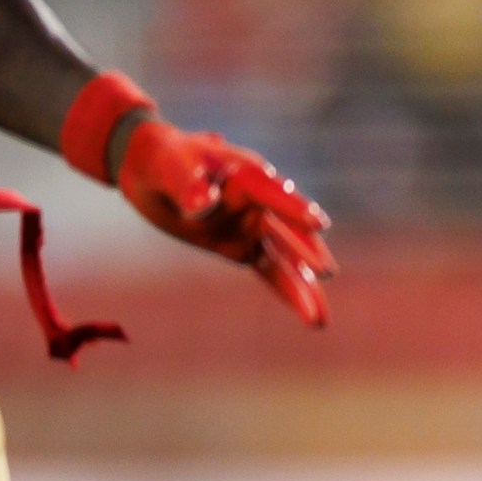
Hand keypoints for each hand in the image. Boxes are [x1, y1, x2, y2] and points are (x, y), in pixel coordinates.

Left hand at [113, 121, 333, 324]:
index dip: (292, 207)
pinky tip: (313, 319)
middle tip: (326, 271)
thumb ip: (187, 185)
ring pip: (285, 258)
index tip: (318, 222)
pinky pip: (271, 271)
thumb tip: (204, 203)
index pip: (271, 192)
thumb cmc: (166, 160)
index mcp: (245, 173)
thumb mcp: (170, 167)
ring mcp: (255, 227)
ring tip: (320, 319)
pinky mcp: (245, 247)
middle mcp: (259, 202)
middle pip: (286, 229)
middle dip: (305, 251)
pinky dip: (289, 292)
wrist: (155, 170)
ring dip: (303, 285)